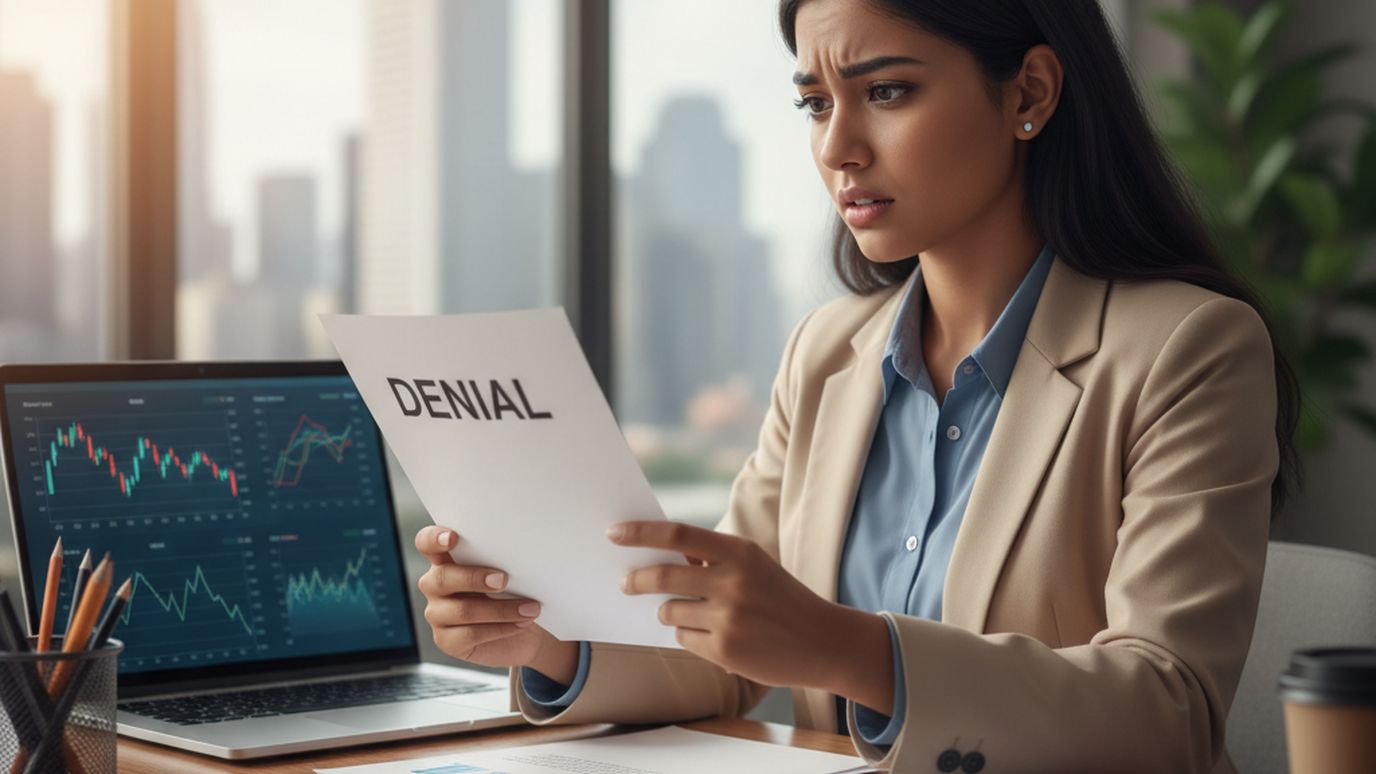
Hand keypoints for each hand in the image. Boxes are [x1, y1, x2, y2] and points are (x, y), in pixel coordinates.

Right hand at [414, 526, 575, 679]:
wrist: (525, 632)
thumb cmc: (515, 592)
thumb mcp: (509, 572)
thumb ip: (501, 561)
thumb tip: (516, 554)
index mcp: (445, 559)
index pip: (426, 543)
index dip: (435, 538)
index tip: (453, 538)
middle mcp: (435, 585)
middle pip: (443, 578)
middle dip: (474, 578)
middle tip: (503, 580)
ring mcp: (437, 614)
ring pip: (462, 610)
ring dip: (501, 609)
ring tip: (530, 608)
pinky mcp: (446, 640)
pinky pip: (471, 634)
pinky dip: (500, 628)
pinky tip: (520, 623)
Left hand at [608, 520, 883, 698]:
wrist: (822, 641)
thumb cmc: (780, 598)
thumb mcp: (754, 566)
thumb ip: (712, 559)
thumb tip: (658, 556)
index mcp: (740, 553)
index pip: (678, 536)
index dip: (641, 533)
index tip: (614, 532)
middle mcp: (733, 583)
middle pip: (662, 577)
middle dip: (636, 580)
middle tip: (625, 582)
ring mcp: (728, 619)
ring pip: (669, 612)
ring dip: (670, 612)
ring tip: (694, 613)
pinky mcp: (725, 651)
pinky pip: (683, 639)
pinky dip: (689, 636)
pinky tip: (715, 636)